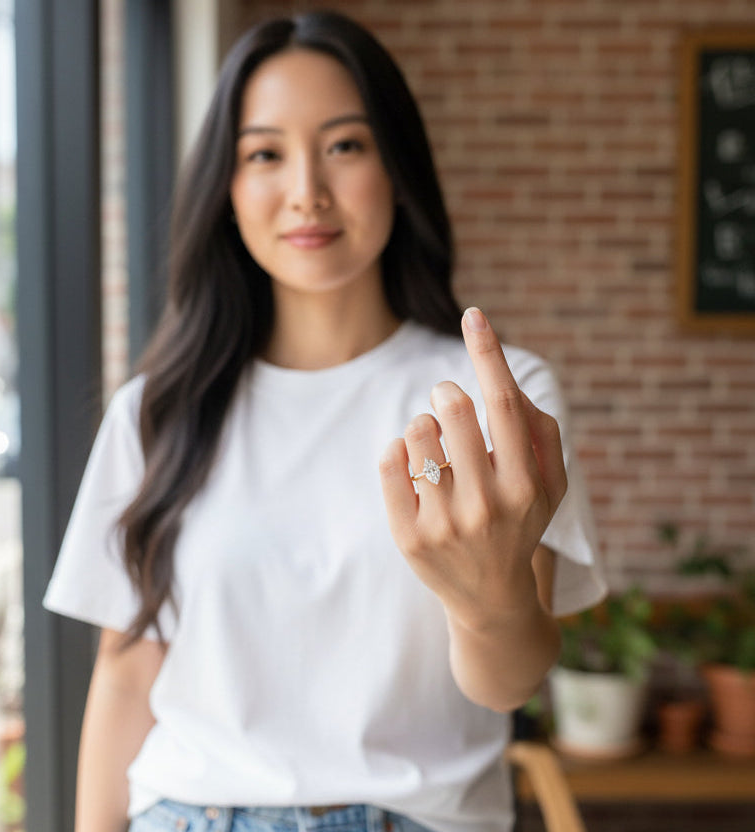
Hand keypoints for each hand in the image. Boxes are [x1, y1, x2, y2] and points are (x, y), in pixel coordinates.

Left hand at [379, 308, 566, 631]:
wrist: (489, 597)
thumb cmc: (520, 524)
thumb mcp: (552, 486)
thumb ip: (543, 432)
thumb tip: (508, 383)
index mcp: (526, 485)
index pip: (505, 404)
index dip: (488, 353)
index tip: (473, 315)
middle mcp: (487, 504)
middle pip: (453, 410)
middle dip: (446, 393)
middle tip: (447, 401)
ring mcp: (444, 522)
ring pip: (415, 431)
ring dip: (422, 423)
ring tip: (433, 444)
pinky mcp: (408, 535)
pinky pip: (388, 461)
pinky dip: (398, 450)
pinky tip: (414, 466)